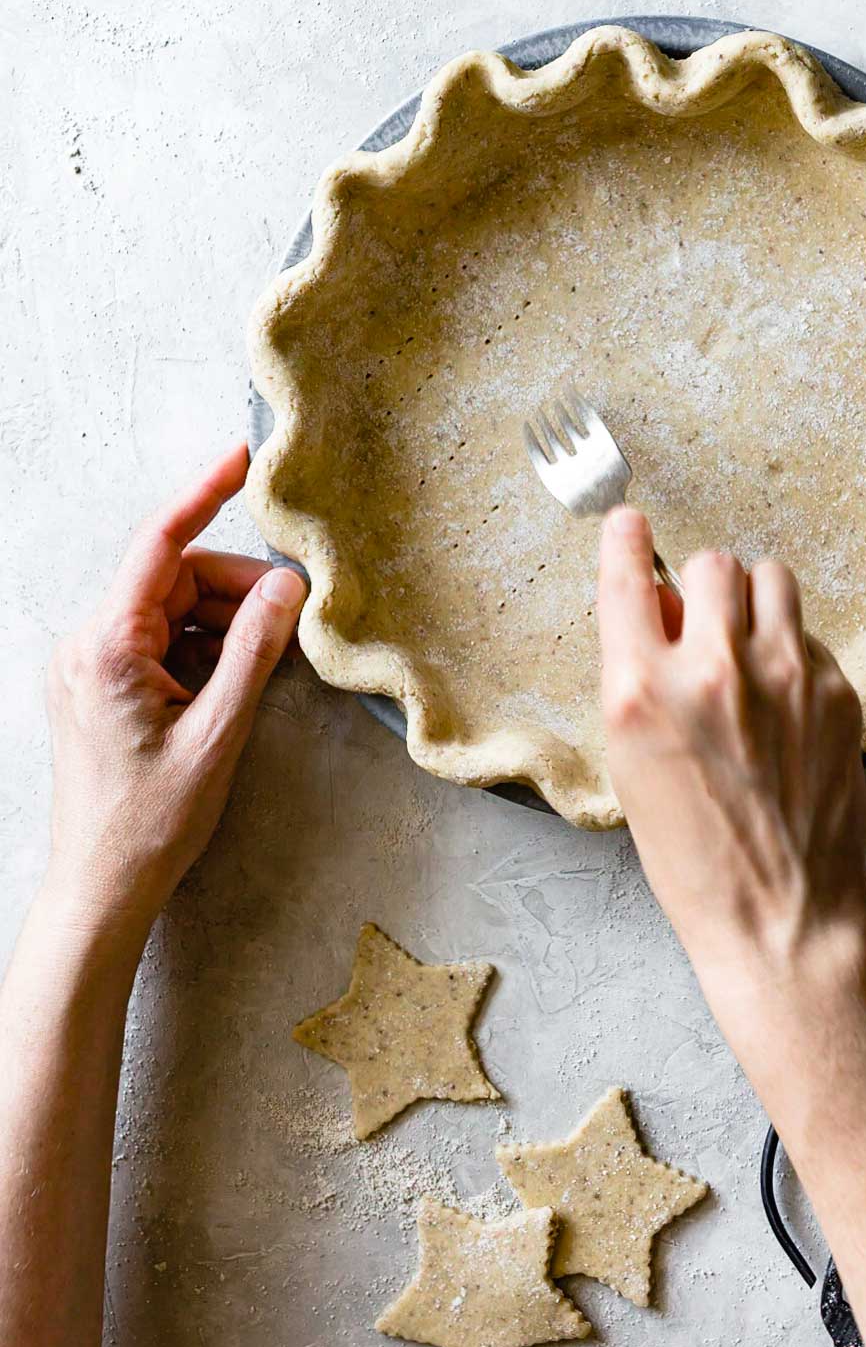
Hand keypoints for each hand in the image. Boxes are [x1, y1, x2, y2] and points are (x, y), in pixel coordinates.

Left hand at [43, 445, 306, 951]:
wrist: (103, 888)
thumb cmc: (152, 822)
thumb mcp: (218, 732)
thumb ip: (253, 649)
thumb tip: (286, 586)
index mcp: (107, 646)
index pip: (160, 544)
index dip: (204, 493)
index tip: (242, 458)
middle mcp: (89, 644)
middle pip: (174, 578)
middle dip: (237, 588)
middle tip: (295, 615)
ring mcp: (92, 665)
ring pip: (173, 608)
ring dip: (225, 622)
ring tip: (269, 662)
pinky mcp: (103, 685)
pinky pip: (162, 640)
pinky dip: (205, 648)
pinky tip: (237, 679)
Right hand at [597, 507, 865, 994]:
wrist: (781, 915)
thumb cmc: (694, 856)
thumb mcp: (631, 765)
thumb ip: (641, 677)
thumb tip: (663, 609)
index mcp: (641, 690)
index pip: (628, 575)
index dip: (627, 540)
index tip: (629, 526)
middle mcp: (712, 670)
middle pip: (713, 563)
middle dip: (705, 586)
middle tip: (704, 622)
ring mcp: (782, 676)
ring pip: (771, 578)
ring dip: (754, 603)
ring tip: (750, 650)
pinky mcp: (834, 691)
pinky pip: (809, 634)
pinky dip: (793, 653)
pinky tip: (785, 705)